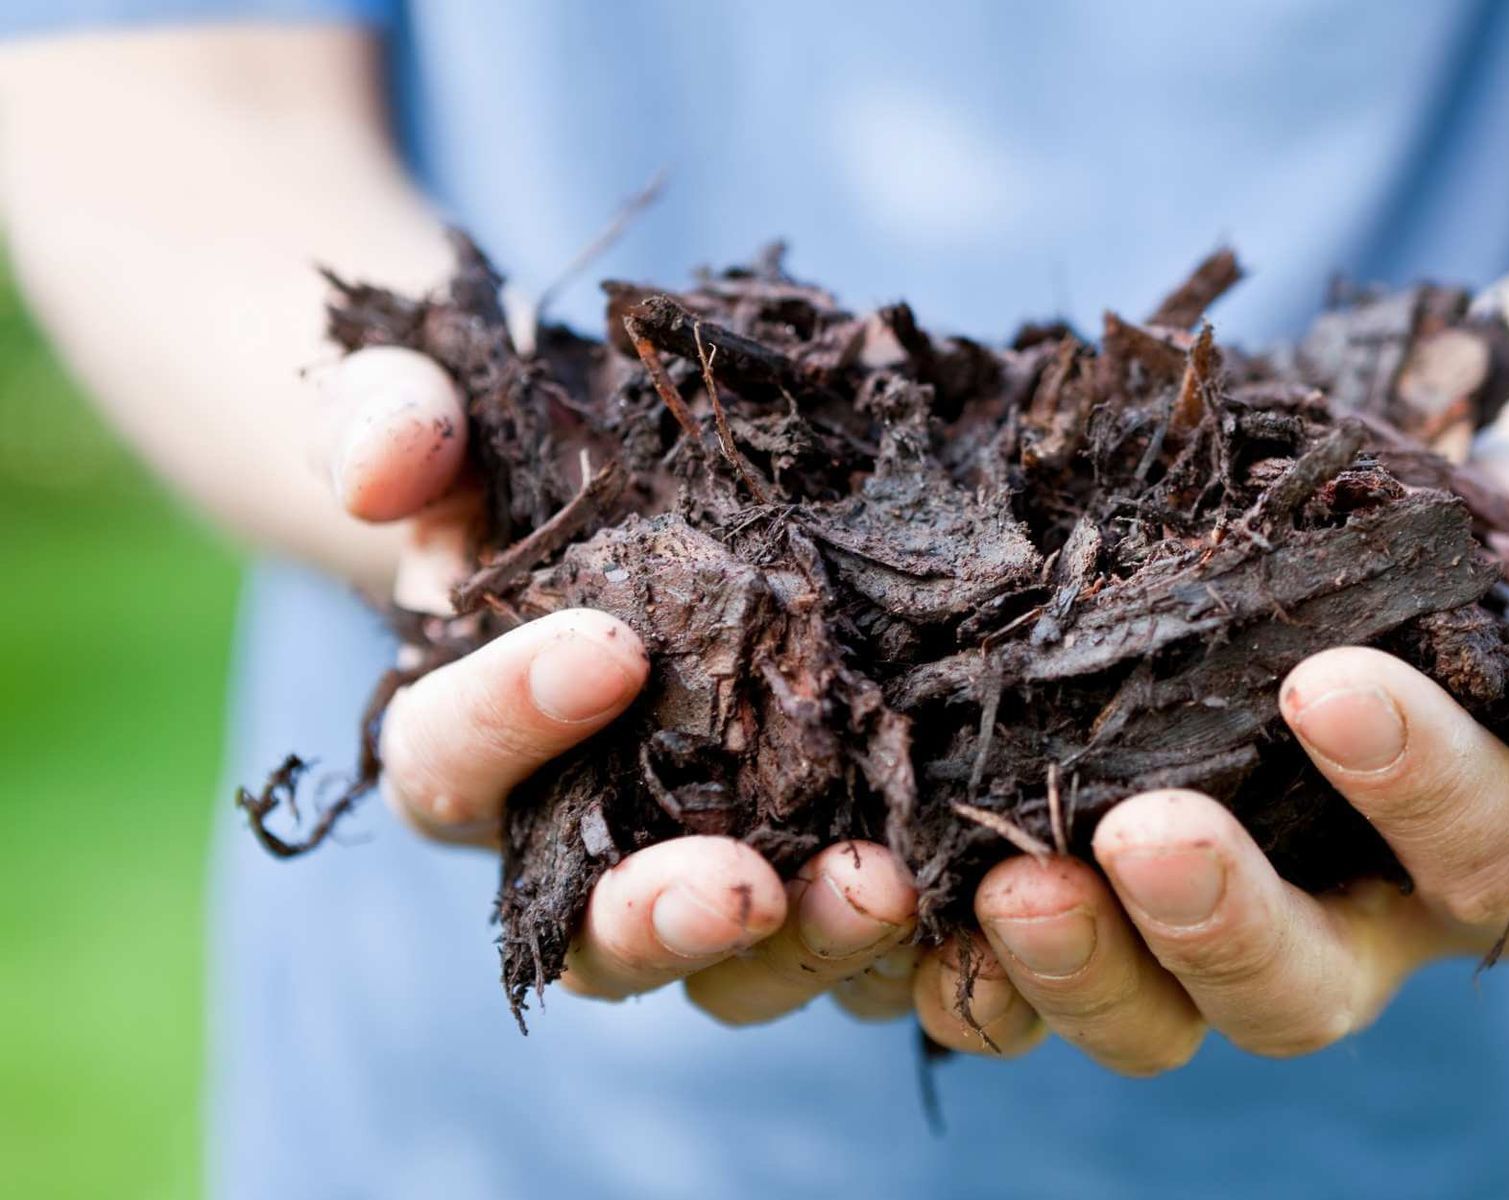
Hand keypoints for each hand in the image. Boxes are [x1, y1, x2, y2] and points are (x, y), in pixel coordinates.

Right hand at [318, 346, 920, 1022]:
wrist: (614, 481)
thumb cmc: (509, 457)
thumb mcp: (438, 415)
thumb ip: (394, 423)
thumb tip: (379, 471)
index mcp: (460, 747)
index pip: (450, 764)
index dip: (509, 719)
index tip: (607, 647)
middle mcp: (572, 837)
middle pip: (590, 931)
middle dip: (659, 920)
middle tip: (742, 886)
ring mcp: (695, 857)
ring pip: (727, 960)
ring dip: (798, 946)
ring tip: (877, 890)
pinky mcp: (805, 850)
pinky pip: (837, 919)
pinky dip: (887, 920)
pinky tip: (954, 880)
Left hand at [913, 448, 1508, 1072]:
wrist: (1363, 526)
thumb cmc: (1486, 538)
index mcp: (1478, 849)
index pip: (1471, 845)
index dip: (1414, 782)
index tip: (1330, 685)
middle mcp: (1348, 923)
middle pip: (1295, 989)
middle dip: (1221, 922)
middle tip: (1146, 834)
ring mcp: (1206, 928)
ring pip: (1147, 1015)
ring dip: (1071, 966)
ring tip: (999, 881)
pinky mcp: (1087, 902)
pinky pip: (1019, 975)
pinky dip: (952, 958)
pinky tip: (889, 888)